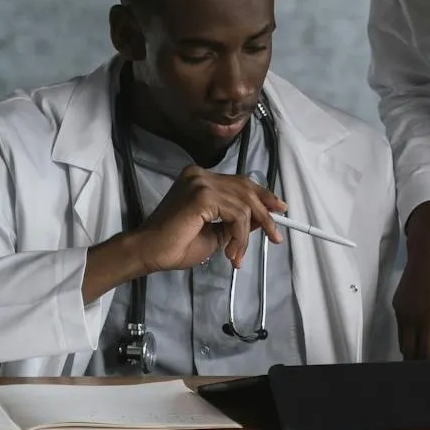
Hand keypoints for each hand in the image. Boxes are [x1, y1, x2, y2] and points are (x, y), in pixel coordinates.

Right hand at [136, 165, 285, 271]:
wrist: (151, 252)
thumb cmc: (176, 245)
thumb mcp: (215, 233)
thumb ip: (236, 222)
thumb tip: (262, 219)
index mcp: (200, 179)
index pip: (239, 182)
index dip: (262, 195)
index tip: (279, 208)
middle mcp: (201, 174)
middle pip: (246, 189)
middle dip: (264, 213)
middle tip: (275, 236)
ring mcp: (201, 182)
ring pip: (244, 205)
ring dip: (245, 235)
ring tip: (236, 255)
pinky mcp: (203, 195)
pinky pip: (236, 215)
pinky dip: (239, 236)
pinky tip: (231, 251)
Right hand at [393, 201, 429, 358]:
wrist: (427, 248)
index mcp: (429, 318)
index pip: (426, 354)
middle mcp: (411, 318)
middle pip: (410, 352)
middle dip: (419, 363)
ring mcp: (401, 312)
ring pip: (402, 342)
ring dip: (412, 351)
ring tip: (425, 356)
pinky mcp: (396, 304)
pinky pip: (400, 329)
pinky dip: (408, 337)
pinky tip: (419, 335)